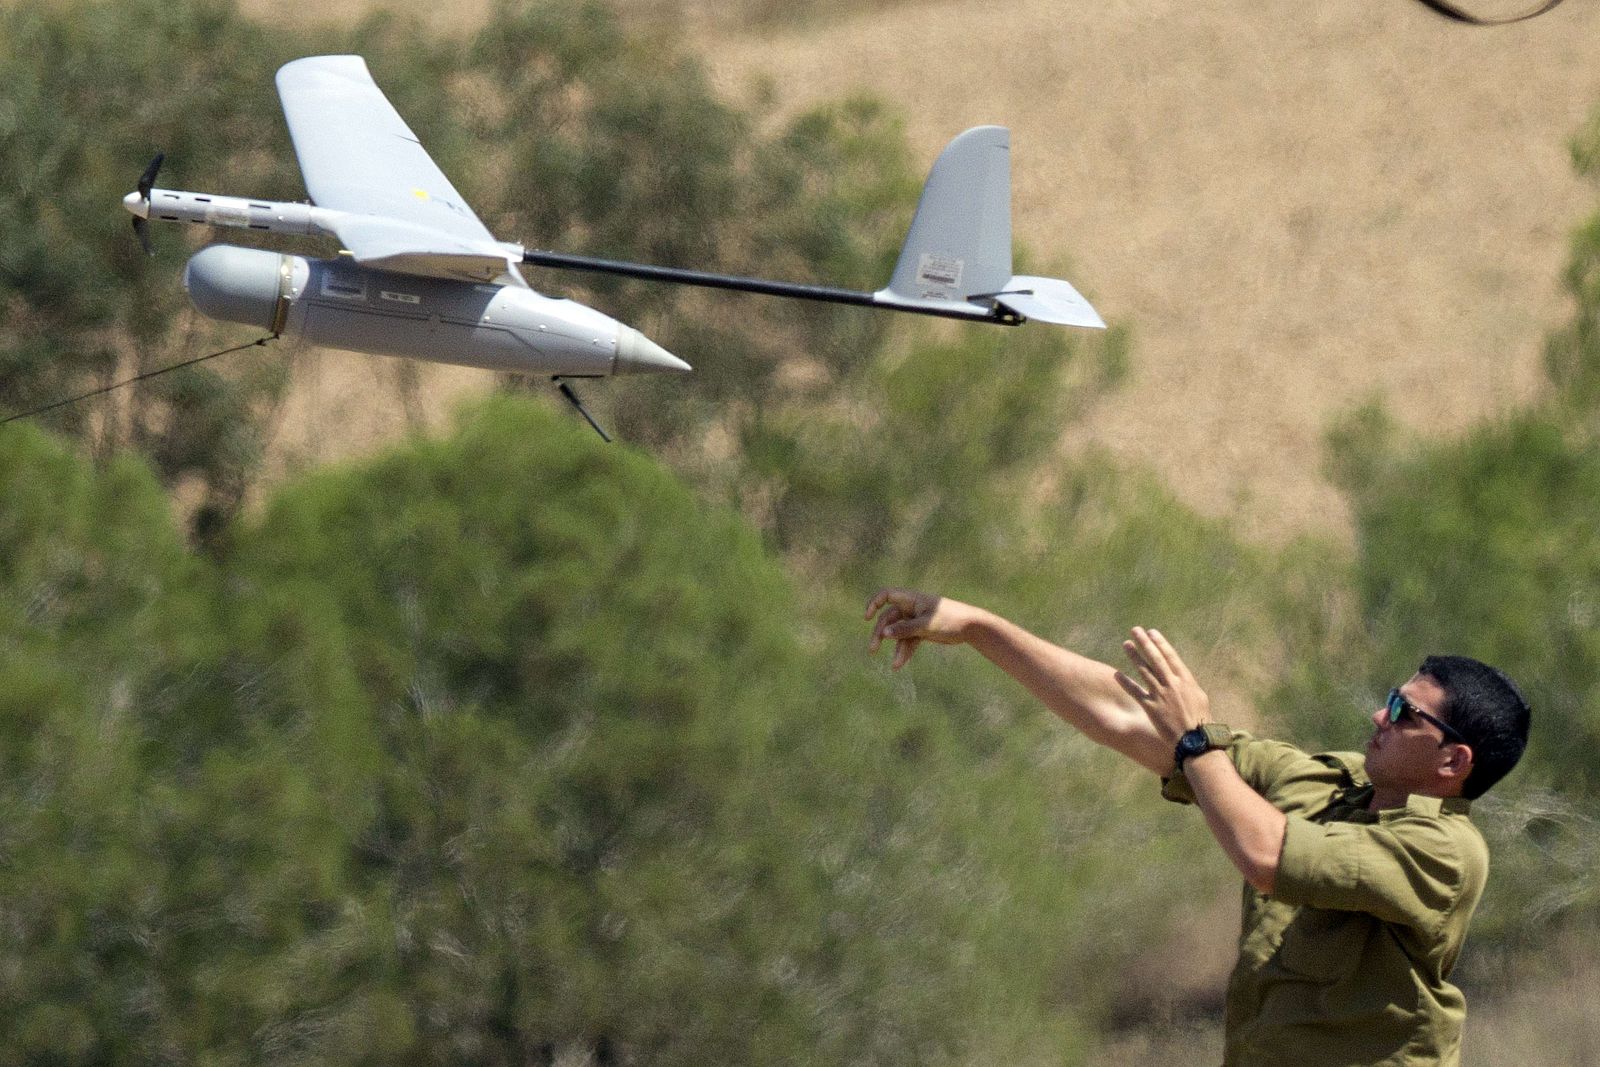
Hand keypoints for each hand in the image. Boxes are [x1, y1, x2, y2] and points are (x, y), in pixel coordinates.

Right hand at [864, 587, 974, 669]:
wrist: (972, 627)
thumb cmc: (950, 619)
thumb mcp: (925, 625)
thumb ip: (904, 629)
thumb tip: (883, 633)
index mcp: (912, 599)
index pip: (886, 595)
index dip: (874, 603)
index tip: (867, 618)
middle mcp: (911, 608)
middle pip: (889, 619)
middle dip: (880, 633)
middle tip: (873, 649)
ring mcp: (916, 620)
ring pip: (898, 633)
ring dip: (895, 647)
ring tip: (894, 665)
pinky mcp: (922, 631)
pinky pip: (908, 641)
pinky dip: (905, 651)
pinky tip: (899, 664)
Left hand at [1115, 626, 1210, 741]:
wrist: (1195, 740)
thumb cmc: (1201, 719)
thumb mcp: (1199, 696)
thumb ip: (1187, 683)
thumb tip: (1179, 674)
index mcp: (1186, 680)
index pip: (1171, 656)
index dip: (1160, 643)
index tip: (1151, 632)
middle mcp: (1172, 684)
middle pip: (1156, 659)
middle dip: (1145, 643)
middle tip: (1135, 630)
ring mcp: (1161, 695)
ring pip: (1145, 671)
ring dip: (1134, 656)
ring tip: (1126, 644)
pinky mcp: (1151, 708)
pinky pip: (1136, 692)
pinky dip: (1126, 682)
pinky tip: (1117, 673)